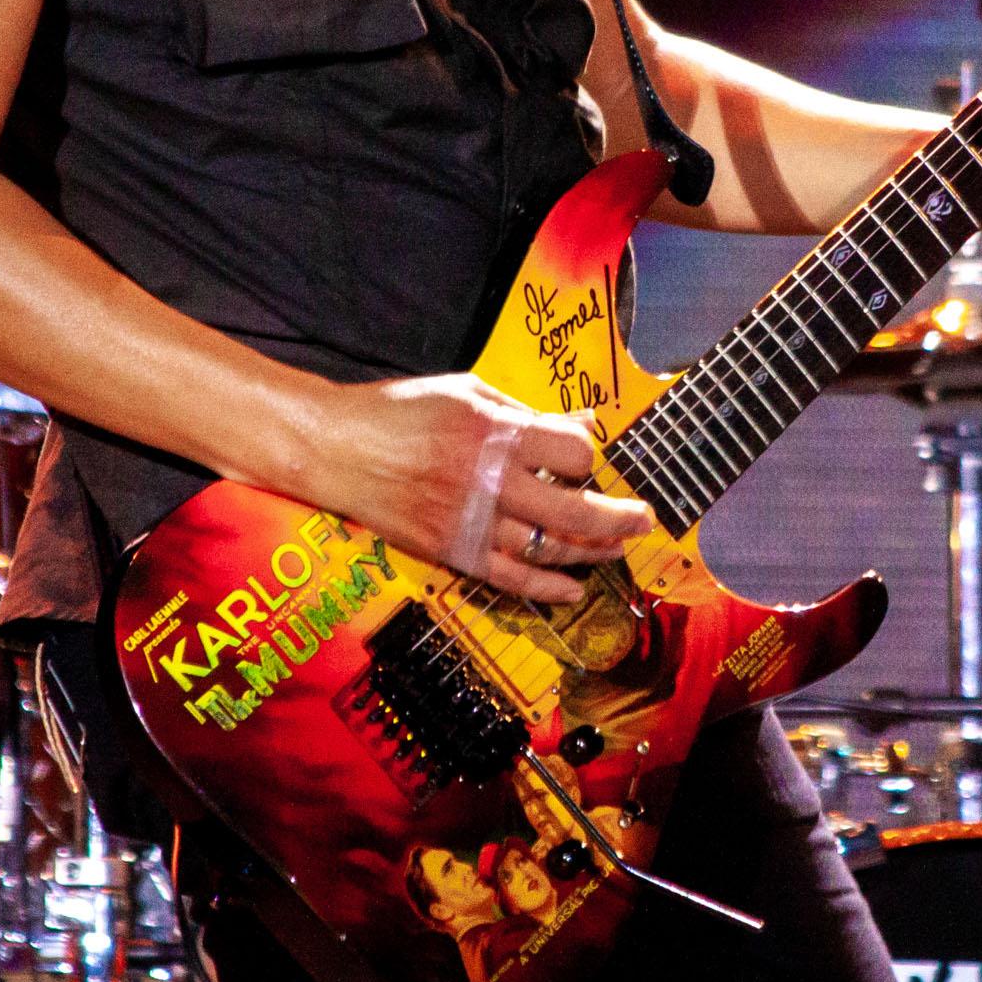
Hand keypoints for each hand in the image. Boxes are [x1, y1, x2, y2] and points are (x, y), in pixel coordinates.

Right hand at [301, 373, 649, 604]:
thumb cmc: (401, 412)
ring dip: (592, 552)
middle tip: (645, 520)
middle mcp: (487, 480)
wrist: (336, 449)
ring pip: (548, 549)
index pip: (571, 452)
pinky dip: (547, 586)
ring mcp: (469, 521)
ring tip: (617, 548)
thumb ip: (528, 413)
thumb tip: (584, 425)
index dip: (589, 456)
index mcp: (494, 432)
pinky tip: (574, 588)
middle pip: (573, 510)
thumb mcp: (467, 393)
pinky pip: (510, 578)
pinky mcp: (451, 551)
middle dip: (619, 519)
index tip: (586, 458)